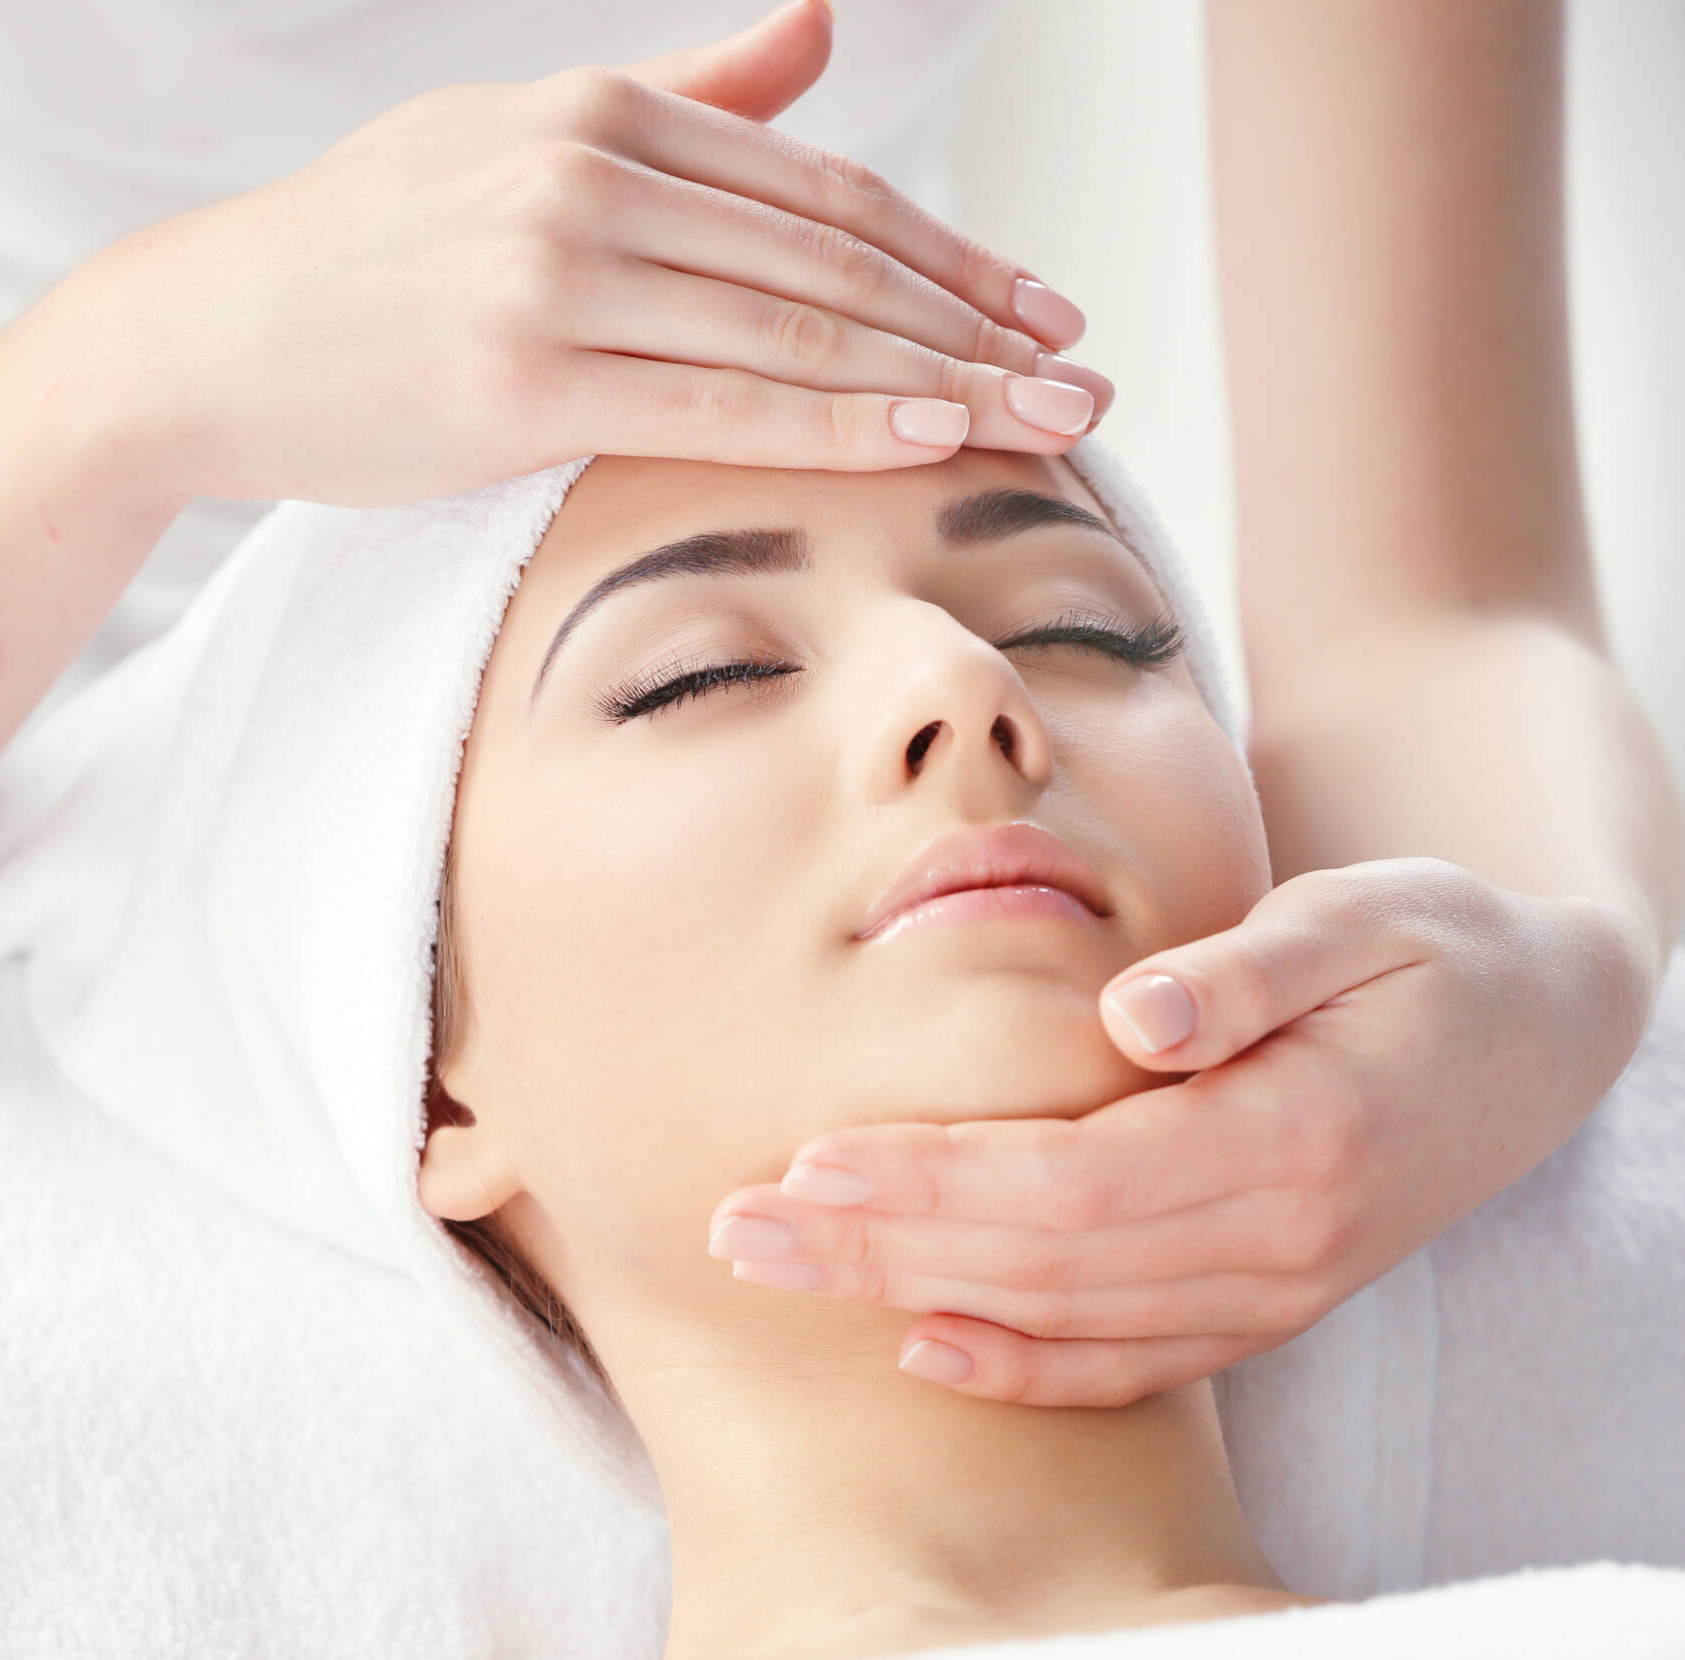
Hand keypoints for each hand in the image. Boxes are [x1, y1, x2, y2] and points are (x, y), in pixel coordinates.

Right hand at [84, 0, 1106, 509]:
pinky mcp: (517, 378)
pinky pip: (714, 405)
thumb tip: (817, 36)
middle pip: (837, 265)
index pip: (830, 198)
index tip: (1049, 312)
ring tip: (1047, 423)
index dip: (958, 258)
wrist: (211, 331)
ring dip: (941, 383)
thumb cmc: (378, 248)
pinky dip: (835, 424)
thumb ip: (690, 95)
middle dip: (982, 329)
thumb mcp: (527, 138)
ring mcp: (555, 274)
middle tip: (1088, 379)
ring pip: (796, 335)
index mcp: (610, 113)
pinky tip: (932, 439)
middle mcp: (595, 176)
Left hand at [705, 858, 1654, 1403]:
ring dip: (919, 1299)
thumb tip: (1131, 1015)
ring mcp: (1276, 1285)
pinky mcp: (1265, 1298)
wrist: (1539, 1031)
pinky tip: (926, 1347)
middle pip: (1045, 1265)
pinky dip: (1025, 1364)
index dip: (939, 1181)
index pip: (1077, 1182)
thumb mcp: (1363, 918)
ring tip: (791, 1268)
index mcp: (1295, 1132)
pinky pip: (1133, 1361)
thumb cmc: (1437, 950)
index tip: (813, 1161)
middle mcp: (1280, 1237)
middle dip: (883, 1248)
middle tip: (743, 1227)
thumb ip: (1246, 973)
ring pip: (1070, 1321)